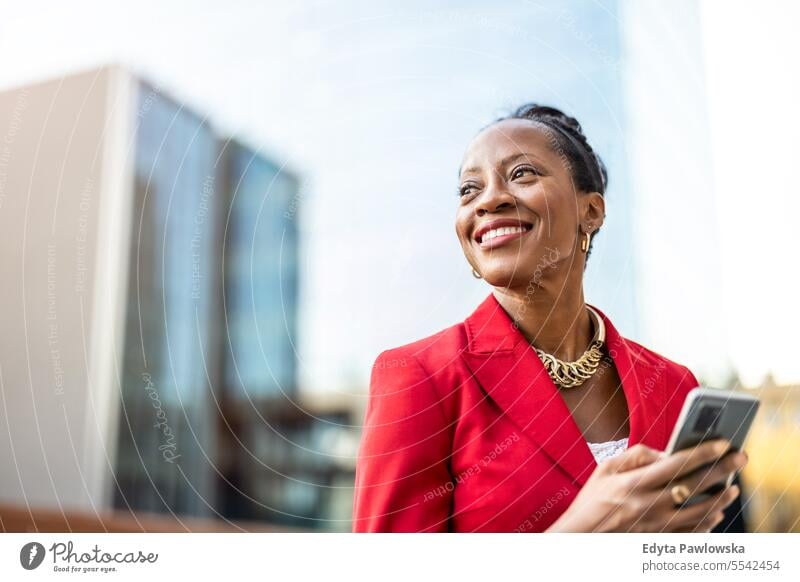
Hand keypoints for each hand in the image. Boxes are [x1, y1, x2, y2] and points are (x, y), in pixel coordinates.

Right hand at [546, 439, 746, 531]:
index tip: (723, 442)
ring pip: (699, 513)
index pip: (676, 464)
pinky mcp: (659, 542)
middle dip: (722, 469)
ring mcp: (656, 527)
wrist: (580, 539)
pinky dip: (708, 523)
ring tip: (733, 488)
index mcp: (633, 484)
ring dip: (721, 499)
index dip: (702, 452)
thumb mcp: (605, 470)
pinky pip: (692, 534)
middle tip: (741, 457)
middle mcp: (648, 506)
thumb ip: (636, 456)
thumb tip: (665, 452)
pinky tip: (716, 512)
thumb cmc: (592, 501)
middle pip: (694, 486)